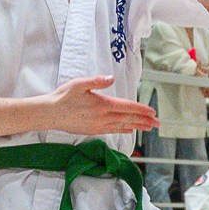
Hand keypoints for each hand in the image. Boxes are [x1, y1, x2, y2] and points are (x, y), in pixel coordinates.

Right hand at [40, 74, 158, 135]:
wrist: (50, 114)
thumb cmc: (63, 97)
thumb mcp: (79, 84)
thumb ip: (97, 81)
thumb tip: (111, 78)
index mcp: (102, 104)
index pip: (127, 107)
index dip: (141, 110)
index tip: (152, 112)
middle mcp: (103, 117)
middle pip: (128, 119)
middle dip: (144, 121)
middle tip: (158, 124)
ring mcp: (98, 125)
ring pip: (122, 126)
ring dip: (137, 126)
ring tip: (148, 128)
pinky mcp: (93, 130)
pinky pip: (113, 130)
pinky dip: (123, 130)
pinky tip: (129, 130)